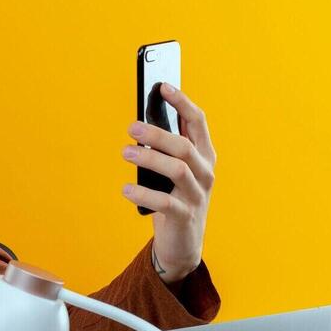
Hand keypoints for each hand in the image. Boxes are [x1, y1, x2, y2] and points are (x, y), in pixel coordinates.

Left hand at [120, 82, 215, 282]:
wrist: (183, 244)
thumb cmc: (174, 198)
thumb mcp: (174, 172)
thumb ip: (166, 150)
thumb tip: (140, 125)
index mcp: (204, 156)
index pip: (198, 122)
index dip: (182, 102)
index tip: (163, 86)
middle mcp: (205, 173)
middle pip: (185, 146)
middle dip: (158, 133)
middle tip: (131, 126)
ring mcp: (197, 196)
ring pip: (178, 170)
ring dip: (150, 158)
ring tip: (125, 152)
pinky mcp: (184, 217)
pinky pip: (165, 202)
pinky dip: (144, 193)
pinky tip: (126, 188)